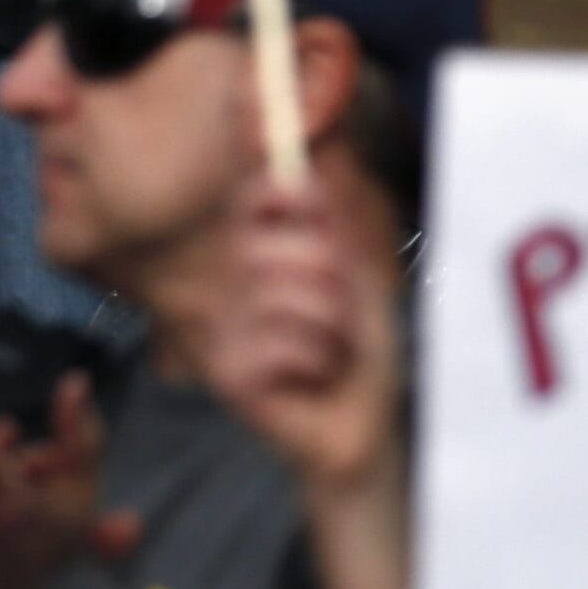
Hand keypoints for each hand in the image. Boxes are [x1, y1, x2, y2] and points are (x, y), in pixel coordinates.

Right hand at [213, 177, 406, 515]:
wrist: (362, 422)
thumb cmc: (357, 349)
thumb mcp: (356, 274)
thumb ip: (332, 225)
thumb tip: (309, 166)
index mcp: (261, 261)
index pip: (248, 202)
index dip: (280, 192)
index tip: (311, 204)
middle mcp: (232, 292)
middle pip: (264, 246)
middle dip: (324, 271)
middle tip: (340, 307)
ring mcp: (224, 334)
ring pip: (279, 296)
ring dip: (331, 324)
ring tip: (334, 347)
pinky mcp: (230, 375)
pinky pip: (280, 343)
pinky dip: (319, 359)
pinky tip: (317, 375)